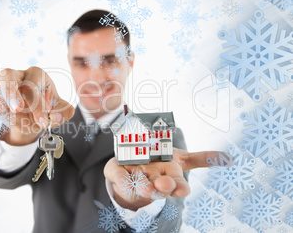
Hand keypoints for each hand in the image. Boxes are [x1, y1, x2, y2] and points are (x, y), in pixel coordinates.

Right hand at [0, 67, 74, 145]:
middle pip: (7, 73)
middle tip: (18, 109)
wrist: (33, 119)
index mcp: (36, 75)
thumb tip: (54, 116)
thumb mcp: (59, 111)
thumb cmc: (46, 110)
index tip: (43, 121)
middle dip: (11, 91)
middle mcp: (16, 76)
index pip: (34, 81)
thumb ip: (64, 113)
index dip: (39, 101)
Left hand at [104, 148, 226, 210]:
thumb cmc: (158, 165)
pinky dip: (122, 180)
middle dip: (162, 187)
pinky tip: (124, 180)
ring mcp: (135, 178)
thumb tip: (228, 158)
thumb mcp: (180, 160)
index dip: (179, 187)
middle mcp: (153, 180)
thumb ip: (201, 159)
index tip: (182, 189)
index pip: (177, 185)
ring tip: (145, 187)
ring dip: (143, 186)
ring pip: (140, 185)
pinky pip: (119, 177)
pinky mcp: (118, 173)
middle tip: (163, 186)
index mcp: (169, 176)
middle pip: (160, 187)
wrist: (132, 170)